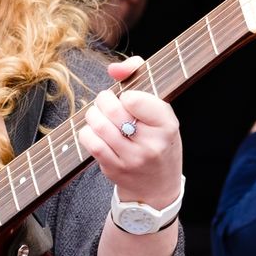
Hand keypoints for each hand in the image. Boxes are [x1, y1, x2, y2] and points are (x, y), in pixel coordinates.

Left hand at [78, 58, 183, 208]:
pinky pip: (91, 143)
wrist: (158, 186)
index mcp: (167, 125)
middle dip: (104, 100)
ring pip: (98, 126)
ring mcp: (132, 159)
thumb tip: (114, 69)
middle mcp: (151, 144)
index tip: (130, 100)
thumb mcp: (160, 111)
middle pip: (112, 110)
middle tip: (107, 102)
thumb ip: (139, 77)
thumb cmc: (158, 140)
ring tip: (99, 116)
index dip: (126, 94)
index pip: (134, 99)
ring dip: (93, 115)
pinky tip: (96, 133)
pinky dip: (88, 132)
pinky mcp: (115, 169)